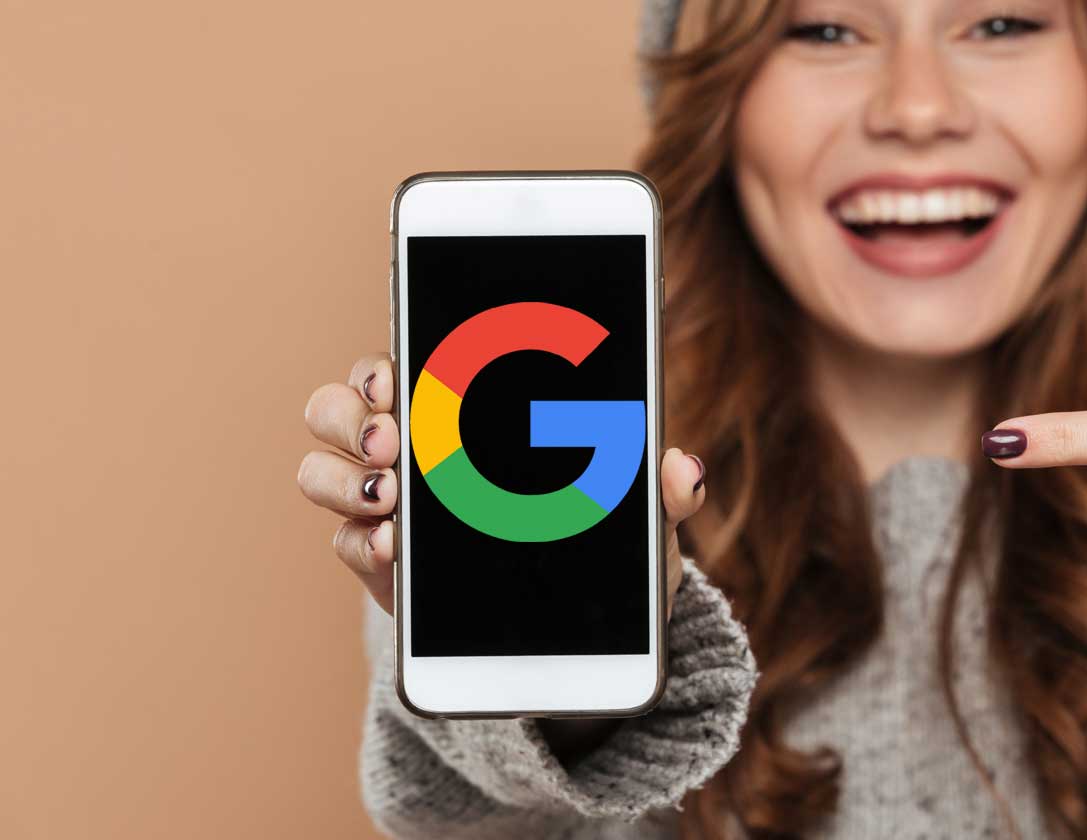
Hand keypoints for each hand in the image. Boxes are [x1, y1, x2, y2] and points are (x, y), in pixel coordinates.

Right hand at [297, 353, 704, 617]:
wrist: (579, 629)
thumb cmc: (605, 545)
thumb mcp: (641, 519)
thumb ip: (662, 491)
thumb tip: (683, 468)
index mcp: (467, 410)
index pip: (402, 362)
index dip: (382, 364)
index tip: (396, 378)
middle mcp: (414, 446)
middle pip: (338, 406)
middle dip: (351, 417)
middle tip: (392, 440)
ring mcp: (389, 504)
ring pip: (321, 468)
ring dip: (342, 476)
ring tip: (390, 497)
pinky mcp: (381, 561)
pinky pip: (344, 539)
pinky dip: (360, 540)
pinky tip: (393, 547)